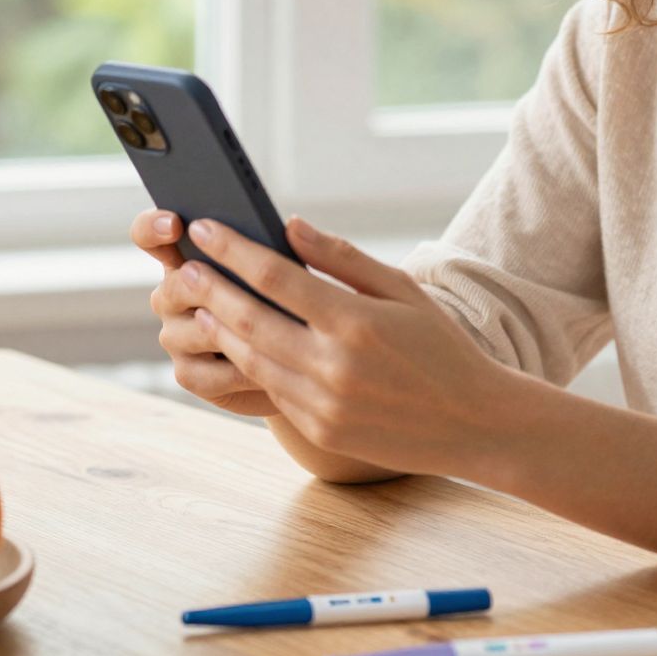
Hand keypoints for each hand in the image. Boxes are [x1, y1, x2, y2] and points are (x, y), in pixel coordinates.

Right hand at [131, 208, 280, 419]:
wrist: (300, 364)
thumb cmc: (294, 303)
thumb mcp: (292, 270)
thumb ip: (284, 247)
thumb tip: (294, 228)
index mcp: (189, 256)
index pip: (149, 234)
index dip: (154, 226)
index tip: (176, 224)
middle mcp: (173, 294)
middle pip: (173, 285)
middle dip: (207, 286)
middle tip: (235, 287)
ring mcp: (177, 335)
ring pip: (190, 331)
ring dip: (231, 332)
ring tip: (270, 332)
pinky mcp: (189, 373)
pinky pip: (200, 373)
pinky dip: (236, 370)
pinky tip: (269, 370)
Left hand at [179, 214, 517, 478]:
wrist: (473, 424)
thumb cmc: (442, 347)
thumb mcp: (402, 291)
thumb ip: (343, 258)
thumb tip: (289, 226)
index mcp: (355, 323)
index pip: (275, 277)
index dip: (233, 250)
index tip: (204, 229)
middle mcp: (333, 366)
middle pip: (249, 320)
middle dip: (210, 289)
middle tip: (183, 266)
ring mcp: (322, 404)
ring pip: (251, 359)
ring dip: (219, 329)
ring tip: (198, 303)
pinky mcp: (320, 429)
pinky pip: (271, 389)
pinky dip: (248, 362)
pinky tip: (234, 342)